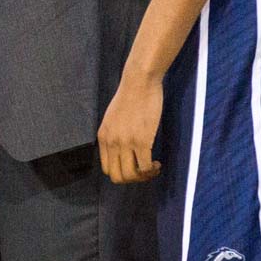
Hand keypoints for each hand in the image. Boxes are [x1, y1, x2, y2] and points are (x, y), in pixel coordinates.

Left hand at [97, 69, 162, 183]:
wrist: (140, 81)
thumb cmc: (130, 94)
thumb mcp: (113, 116)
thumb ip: (114, 133)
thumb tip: (122, 148)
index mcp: (103, 137)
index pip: (107, 169)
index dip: (122, 172)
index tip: (134, 166)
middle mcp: (112, 143)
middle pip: (117, 177)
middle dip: (132, 179)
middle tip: (144, 172)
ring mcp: (126, 143)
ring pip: (131, 175)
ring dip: (143, 177)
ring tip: (153, 168)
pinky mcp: (142, 141)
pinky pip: (145, 166)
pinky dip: (152, 170)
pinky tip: (157, 164)